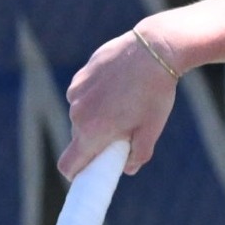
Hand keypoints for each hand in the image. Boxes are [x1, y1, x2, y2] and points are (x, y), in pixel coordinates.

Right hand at [57, 24, 180, 178]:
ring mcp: (76, 92)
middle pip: (79, 140)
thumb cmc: (155, 93)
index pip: (68, 165)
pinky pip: (83, 96)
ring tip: (126, 103)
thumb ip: (139, 154)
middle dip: (97, 142)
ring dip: (97, 117)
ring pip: (82, 116)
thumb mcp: (152, 129)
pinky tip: (118, 86)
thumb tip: (127, 168)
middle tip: (124, 132)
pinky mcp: (80, 76)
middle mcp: (78, 113)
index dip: (76, 175)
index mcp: (93, 131)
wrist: (154, 49)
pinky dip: (97, 97)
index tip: (89, 175)